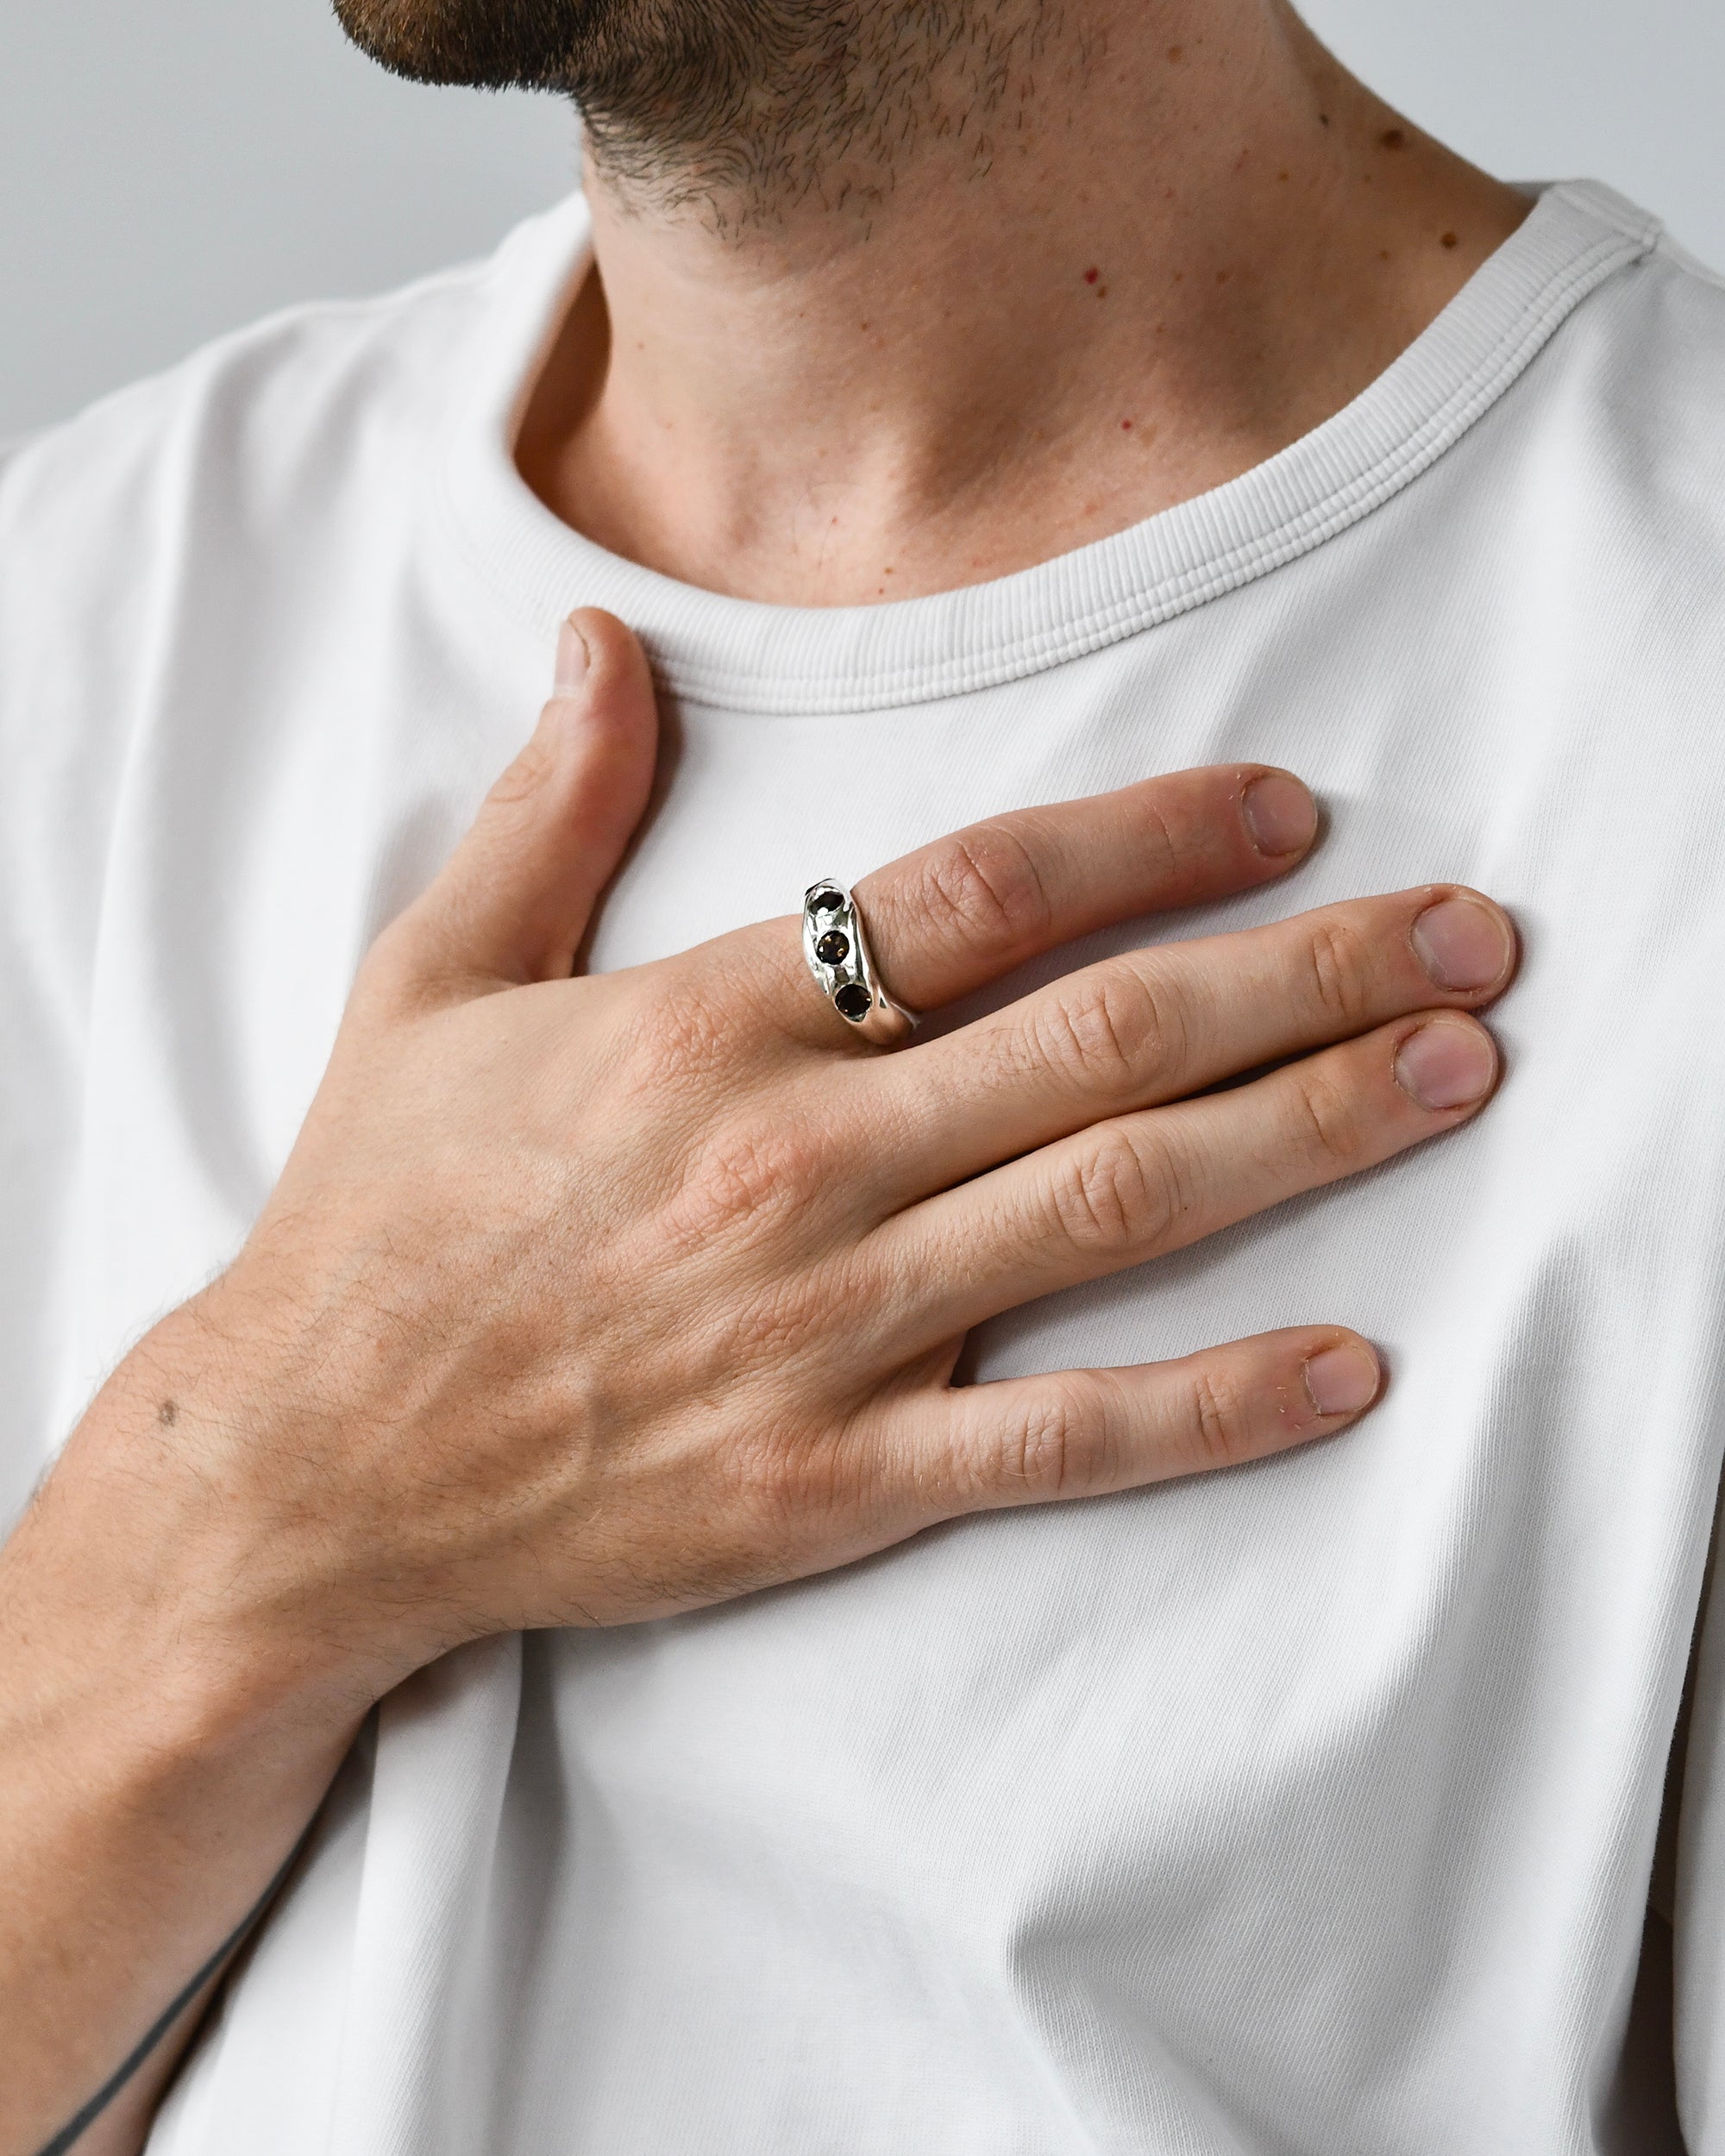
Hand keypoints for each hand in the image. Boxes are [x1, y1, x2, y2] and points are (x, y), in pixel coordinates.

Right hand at [0, 609, 1514, 2151]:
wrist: (306, 1469)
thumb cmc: (374, 1223)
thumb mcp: (432, 983)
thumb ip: (547, 809)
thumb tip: (604, 637)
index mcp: (707, 1027)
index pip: (977, 896)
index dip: (1151, 835)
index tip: (1286, 804)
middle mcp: (795, 1162)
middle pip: (1102, 1036)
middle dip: (1307, 971)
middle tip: (1469, 933)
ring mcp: (827, 1326)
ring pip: (1114, 1206)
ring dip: (1306, 1132)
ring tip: (1455, 1072)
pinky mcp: (837, 1477)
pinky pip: (1061, 1439)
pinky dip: (1214, 1403)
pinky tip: (1349, 1362)